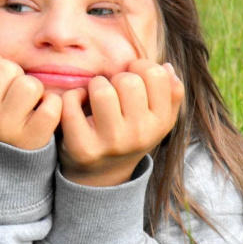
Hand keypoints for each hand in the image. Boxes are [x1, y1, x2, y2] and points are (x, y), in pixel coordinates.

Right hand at [0, 35, 61, 149]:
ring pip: (29, 84)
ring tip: (27, 104)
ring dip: (34, 90)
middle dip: (14, 76)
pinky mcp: (32, 138)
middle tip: (11, 95)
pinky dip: (52, 106)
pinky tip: (41, 113)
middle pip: (6, 67)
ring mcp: (6, 127)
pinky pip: (51, 105)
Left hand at [59, 59, 184, 185]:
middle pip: (128, 81)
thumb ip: (171, 92)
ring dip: (95, 85)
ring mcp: (112, 143)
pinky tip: (77, 104)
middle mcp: (140, 135)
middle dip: (116, 78)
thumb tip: (166, 67)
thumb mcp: (158, 118)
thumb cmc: (131, 135)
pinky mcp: (83, 148)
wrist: (103, 176)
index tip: (131, 78)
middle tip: (112, 91)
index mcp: (161, 122)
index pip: (155, 74)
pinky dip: (72, 97)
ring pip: (102, 90)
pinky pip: (72, 103)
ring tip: (95, 96)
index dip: (139, 68)